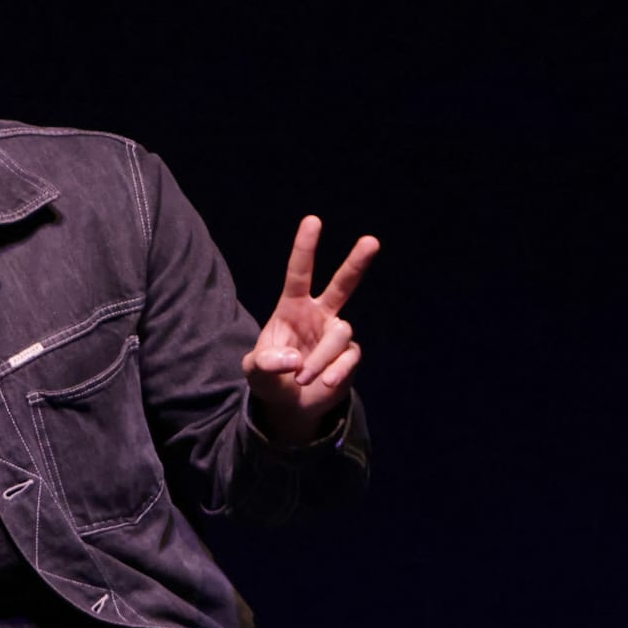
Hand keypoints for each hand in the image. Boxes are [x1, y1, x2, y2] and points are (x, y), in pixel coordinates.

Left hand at [242, 216, 379, 443]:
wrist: (290, 406)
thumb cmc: (269, 379)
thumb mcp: (256, 372)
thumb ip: (267, 363)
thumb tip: (297, 359)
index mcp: (292, 308)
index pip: (299, 273)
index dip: (305, 248)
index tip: (313, 220)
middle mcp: (318, 315)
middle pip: (343, 285)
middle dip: (356, 263)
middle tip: (371, 241)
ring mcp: (336, 334)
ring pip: (340, 334)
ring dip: (321, 357)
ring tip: (303, 377)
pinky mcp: (350, 356)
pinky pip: (349, 358)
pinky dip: (335, 371)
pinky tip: (325, 382)